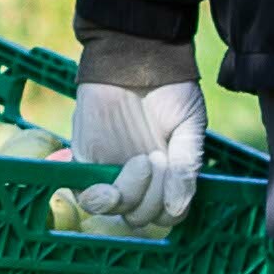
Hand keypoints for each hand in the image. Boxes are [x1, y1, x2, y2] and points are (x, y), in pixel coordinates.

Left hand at [71, 64, 206, 233]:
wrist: (139, 56)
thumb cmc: (170, 92)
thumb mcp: (189, 131)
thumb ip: (186, 170)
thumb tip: (177, 209)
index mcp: (164, 176)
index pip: (165, 216)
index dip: (169, 213)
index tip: (175, 185)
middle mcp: (138, 180)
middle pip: (140, 217)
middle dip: (153, 199)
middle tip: (158, 159)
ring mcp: (110, 171)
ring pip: (117, 210)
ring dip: (132, 196)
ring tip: (142, 161)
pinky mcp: (85, 159)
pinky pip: (86, 195)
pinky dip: (99, 198)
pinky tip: (110, 186)